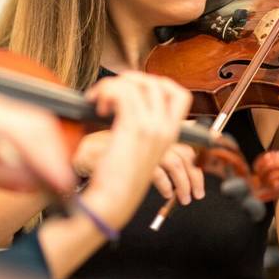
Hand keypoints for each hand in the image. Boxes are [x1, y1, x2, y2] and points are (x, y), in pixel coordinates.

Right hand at [0, 93, 75, 193]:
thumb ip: (1, 174)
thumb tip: (30, 186)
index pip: (35, 130)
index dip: (50, 153)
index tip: (57, 179)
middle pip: (42, 124)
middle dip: (56, 154)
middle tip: (63, 182)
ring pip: (37, 125)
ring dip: (50, 154)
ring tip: (56, 180)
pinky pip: (21, 132)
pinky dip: (35, 153)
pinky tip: (40, 172)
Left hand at [79, 72, 190, 226]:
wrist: (113, 199)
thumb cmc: (118, 176)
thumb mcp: (138, 148)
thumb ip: (140, 124)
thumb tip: (126, 98)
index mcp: (170, 134)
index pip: (179, 95)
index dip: (157, 84)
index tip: (135, 88)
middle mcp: (165, 128)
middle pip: (157, 83)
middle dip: (132, 79)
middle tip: (112, 90)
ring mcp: (152, 127)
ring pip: (138, 85)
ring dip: (113, 86)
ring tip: (100, 102)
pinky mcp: (133, 128)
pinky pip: (123, 93)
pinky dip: (107, 92)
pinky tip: (99, 108)